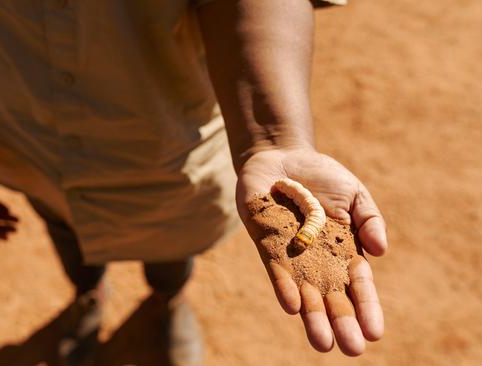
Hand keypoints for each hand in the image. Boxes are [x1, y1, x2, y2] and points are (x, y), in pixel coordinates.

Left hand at [236, 147, 387, 355]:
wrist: (280, 158)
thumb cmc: (322, 177)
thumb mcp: (354, 194)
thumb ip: (369, 220)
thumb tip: (380, 250)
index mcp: (344, 251)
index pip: (358, 285)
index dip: (366, 307)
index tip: (374, 332)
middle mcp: (318, 260)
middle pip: (332, 297)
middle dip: (341, 322)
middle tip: (351, 349)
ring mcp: (292, 254)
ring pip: (303, 292)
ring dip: (312, 317)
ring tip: (322, 343)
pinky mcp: (267, 244)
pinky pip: (276, 271)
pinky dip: (284, 287)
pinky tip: (293, 307)